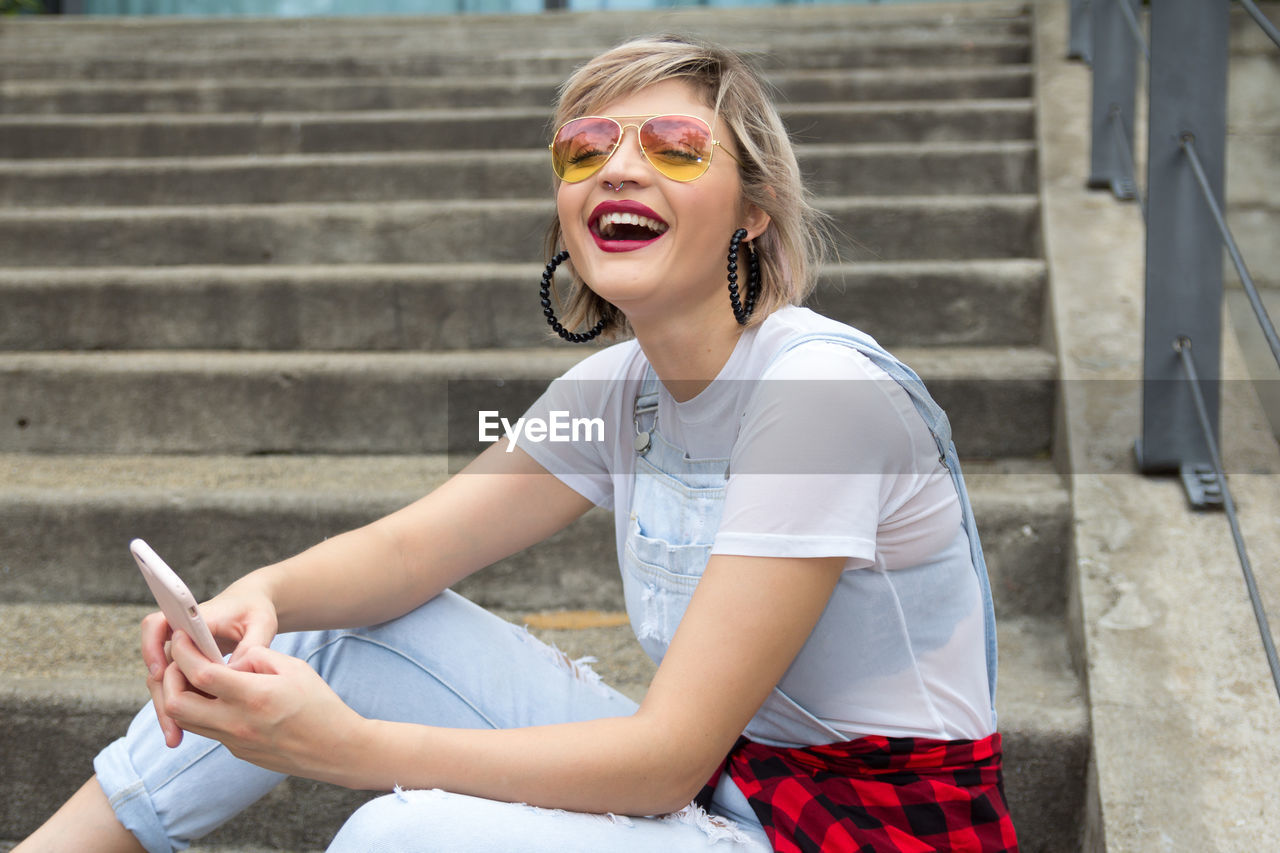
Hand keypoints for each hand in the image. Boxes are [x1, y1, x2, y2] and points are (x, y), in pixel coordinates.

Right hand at [142, 579, 279, 747]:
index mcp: (194, 618)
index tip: (159, 671)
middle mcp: (179, 636)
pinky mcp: (185, 667)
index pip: (158, 625)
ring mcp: (180, 653)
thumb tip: (235, 673)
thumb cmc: (256, 611)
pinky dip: (177, 709)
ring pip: (162, 683)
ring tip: (174, 737)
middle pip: (156, 664)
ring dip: (166, 709)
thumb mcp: (262, 623)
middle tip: (170, 726)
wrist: (251, 607)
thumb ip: (252, 644)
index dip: (151, 646)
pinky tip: (182, 732)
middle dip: (161, 695)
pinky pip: (175, 689)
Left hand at [159, 630, 366, 784]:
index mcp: (253, 696)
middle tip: (181, 662)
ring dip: (180, 697)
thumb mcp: (294, 668)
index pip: (200, 674)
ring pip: (185, 721)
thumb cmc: (321, 705)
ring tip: (195, 677)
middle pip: (176, 704)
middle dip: (169, 679)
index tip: (182, 638)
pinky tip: (218, 697)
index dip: (184, 653)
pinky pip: (207, 729)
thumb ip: (258, 657)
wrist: (336, 749)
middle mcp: (237, 723)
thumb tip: (233, 659)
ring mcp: (234, 741)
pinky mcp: (237, 751)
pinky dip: (202, 710)